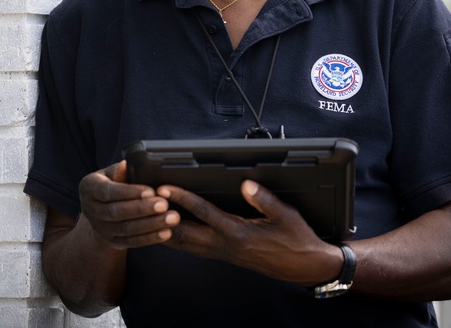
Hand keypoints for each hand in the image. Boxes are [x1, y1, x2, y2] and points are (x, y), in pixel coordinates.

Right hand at [77, 160, 181, 249]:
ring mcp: (100, 228)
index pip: (109, 191)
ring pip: (127, 229)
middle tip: (164, 205)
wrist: (101, 207)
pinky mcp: (112, 241)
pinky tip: (166, 233)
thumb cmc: (111, 183)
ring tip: (171, 219)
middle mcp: (90, 210)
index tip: (151, 191)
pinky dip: (150, 238)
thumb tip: (126, 164)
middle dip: (143, 209)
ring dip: (151, 225)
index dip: (130, 192)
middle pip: (117, 212)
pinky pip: (132, 241)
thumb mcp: (111, 173)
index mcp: (89, 188)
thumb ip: (120, 171)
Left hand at [158, 180, 341, 285]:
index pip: (203, 212)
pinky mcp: (226, 256)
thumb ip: (264, 199)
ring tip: (147, 220)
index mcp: (238, 232)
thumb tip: (246, 183)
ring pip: (187, 245)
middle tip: (144, 204)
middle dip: (162, 218)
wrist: (305, 267)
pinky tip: (172, 235)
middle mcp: (226, 245)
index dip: (181, 198)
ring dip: (167, 233)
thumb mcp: (286, 215)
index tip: (164, 187)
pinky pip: (195, 249)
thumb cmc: (297, 240)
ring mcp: (224, 253)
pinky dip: (180, 241)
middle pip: (184, 233)